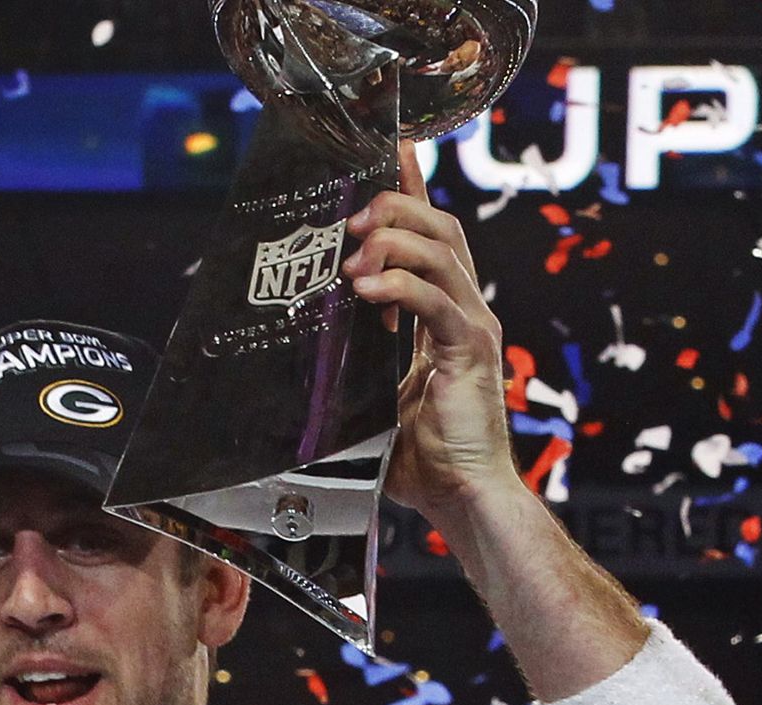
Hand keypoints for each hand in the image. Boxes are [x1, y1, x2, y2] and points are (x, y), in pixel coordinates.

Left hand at [341, 141, 521, 518]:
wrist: (460, 498)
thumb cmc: (415, 456)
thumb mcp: (367, 395)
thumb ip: (346, 362)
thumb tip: (288, 351)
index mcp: (442, 315)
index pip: (430, 236)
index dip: (410, 189)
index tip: (388, 150)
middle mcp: (464, 310)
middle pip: (442, 227)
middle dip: (396, 205)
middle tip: (352, 213)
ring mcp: (472, 327)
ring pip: (443, 251)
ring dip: (394, 239)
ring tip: (354, 251)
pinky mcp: (471, 350)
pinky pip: (438, 300)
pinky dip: (401, 285)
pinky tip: (367, 289)